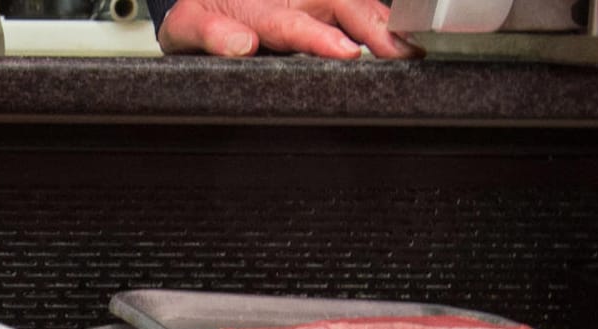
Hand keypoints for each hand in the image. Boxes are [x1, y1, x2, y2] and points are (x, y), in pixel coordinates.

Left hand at [158, 0, 420, 58]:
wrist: (194, 4)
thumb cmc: (193, 17)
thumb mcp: (186, 27)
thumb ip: (210, 34)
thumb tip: (240, 45)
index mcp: (258, 8)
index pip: (294, 24)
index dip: (321, 38)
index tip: (347, 52)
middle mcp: (290, 0)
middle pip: (340, 6)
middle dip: (374, 29)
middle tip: (402, 54)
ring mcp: (305, 3)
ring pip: (353, 6)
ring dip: (383, 26)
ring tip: (411, 50)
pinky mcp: (315, 10)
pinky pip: (352, 10)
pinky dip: (377, 25)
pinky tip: (399, 43)